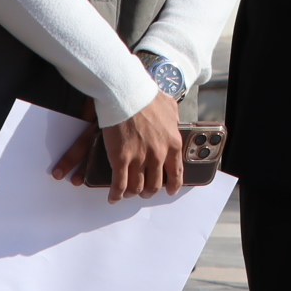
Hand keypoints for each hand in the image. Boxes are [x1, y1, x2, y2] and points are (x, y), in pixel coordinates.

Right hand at [56, 90, 183, 201]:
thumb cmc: (147, 97)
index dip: (173, 185)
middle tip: (145, 191)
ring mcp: (139, 159)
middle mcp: (158, 155)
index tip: (170, 190)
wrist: (127, 93)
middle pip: (155, 184)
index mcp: (172, 144)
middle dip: (150, 191)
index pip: (176, 172)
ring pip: (137, 187)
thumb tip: (175, 123)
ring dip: (133, 193)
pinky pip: (119, 185)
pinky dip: (116, 194)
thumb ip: (174, 119)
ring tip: (129, 193)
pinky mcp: (120, 160)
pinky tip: (113, 197)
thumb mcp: (170, 107)